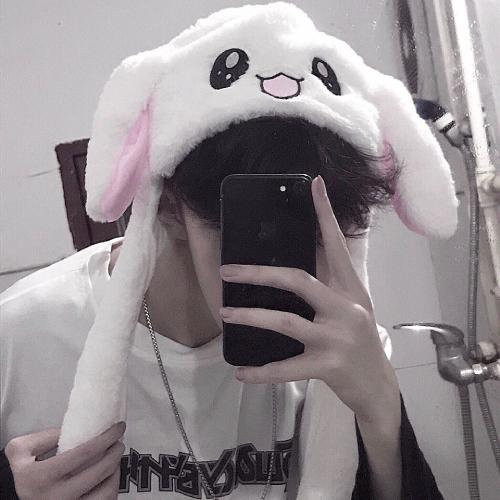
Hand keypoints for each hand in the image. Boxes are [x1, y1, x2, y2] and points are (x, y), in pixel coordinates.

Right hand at [5, 421, 125, 499]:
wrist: (19, 497)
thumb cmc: (25, 472)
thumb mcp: (21, 450)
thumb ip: (43, 436)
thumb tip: (75, 429)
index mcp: (41, 477)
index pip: (84, 453)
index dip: (106, 437)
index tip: (117, 427)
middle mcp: (55, 497)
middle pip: (99, 471)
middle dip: (115, 452)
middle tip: (119, 442)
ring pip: (105, 492)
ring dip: (116, 471)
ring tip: (115, 459)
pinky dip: (112, 488)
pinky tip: (111, 476)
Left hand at [219, 175, 399, 423]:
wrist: (378, 386)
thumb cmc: (359, 342)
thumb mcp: (351, 308)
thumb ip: (327, 286)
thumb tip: (291, 265)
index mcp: (351, 289)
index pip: (336, 245)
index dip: (326, 214)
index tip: (315, 185)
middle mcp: (346, 308)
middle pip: (299, 280)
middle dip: (260, 273)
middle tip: (228, 271)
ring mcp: (338, 338)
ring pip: (286, 322)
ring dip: (251, 316)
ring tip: (225, 312)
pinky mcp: (329, 366)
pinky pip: (287, 367)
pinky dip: (261, 371)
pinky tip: (241, 372)